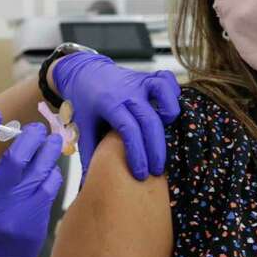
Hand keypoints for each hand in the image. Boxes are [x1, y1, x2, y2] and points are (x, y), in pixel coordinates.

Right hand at [0, 107, 64, 256]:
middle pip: (16, 157)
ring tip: (53, 140)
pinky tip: (52, 171)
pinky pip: (50, 186)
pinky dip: (53, 174)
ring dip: (49, 150)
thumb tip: (19, 137)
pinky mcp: (34, 219)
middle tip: (38, 129)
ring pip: (38, 169)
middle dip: (31, 137)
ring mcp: (16, 208)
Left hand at [51, 53, 180, 179]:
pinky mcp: (148, 76)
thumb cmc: (85, 103)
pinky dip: (173, 92)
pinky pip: (167, 78)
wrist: (84, 72)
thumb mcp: (82, 126)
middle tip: (157, 170)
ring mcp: (139, 81)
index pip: (129, 130)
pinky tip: (169, 110)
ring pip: (162, 91)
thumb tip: (89, 183)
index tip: (141, 174)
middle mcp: (126, 91)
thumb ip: (89, 153)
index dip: (137, 154)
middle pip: (149, 120)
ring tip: (168, 133)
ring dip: (169, 111)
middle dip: (156, 149)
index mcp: (108, 104)